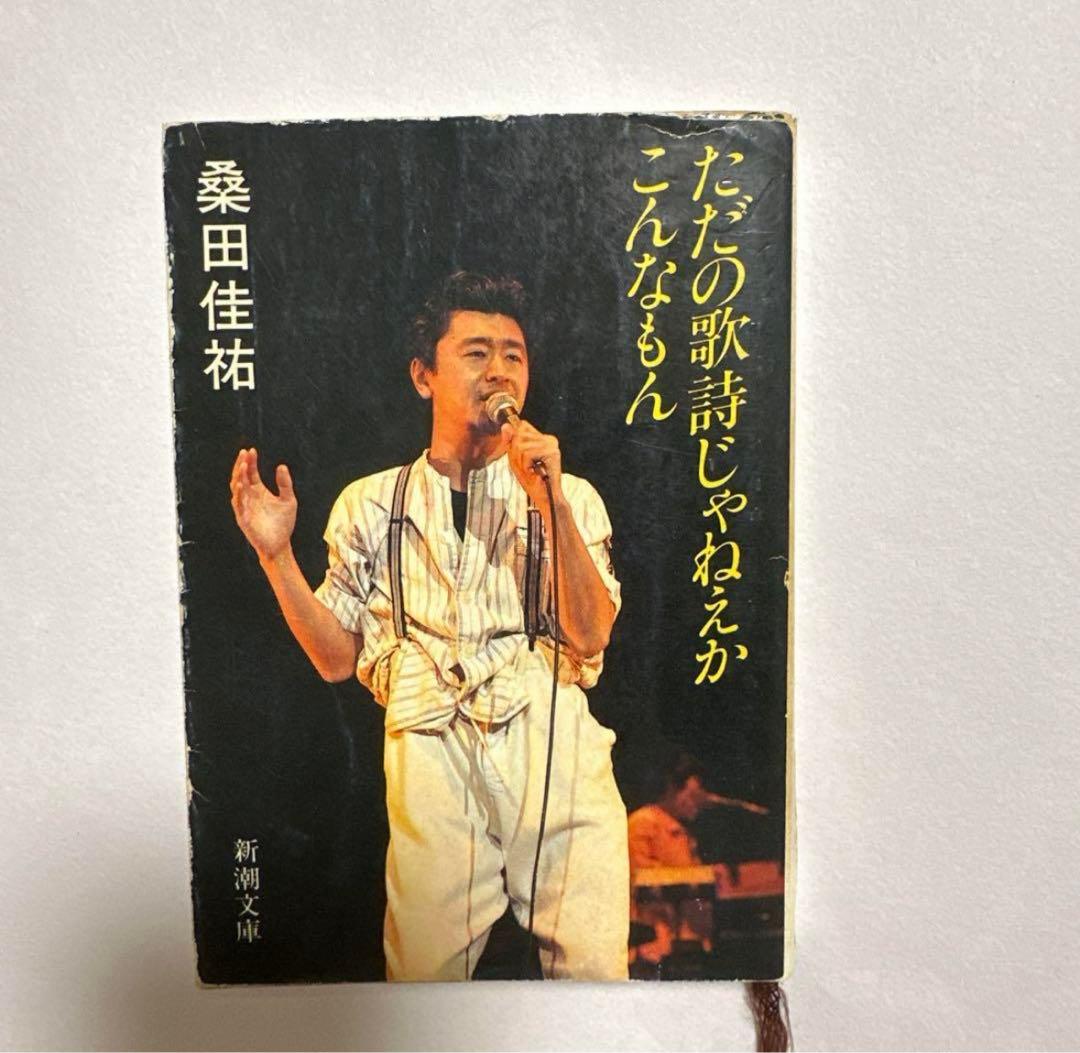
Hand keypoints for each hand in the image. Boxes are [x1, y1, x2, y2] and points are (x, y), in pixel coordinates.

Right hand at [230, 447, 296, 562]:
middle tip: (244, 453)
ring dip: (238, 477)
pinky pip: (238, 504)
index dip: (251, 461)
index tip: (252, 450)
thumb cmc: (283, 523)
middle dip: (242, 465)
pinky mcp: (243, 518)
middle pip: (241, 477)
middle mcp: (249, 497)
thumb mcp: (289, 500)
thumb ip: (285, 484)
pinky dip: (238, 494)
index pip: (251, 473)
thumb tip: (282, 465)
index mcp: (258, 491)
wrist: (280, 544)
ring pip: (237, 489)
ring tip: (243, 466)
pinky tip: (241, 484)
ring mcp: (245, 507)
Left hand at [502, 420, 561, 506]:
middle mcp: (549, 439)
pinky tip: (534, 472)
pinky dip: (526, 465)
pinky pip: (527, 453)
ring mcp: (552, 445)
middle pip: (519, 434)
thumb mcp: (515, 460)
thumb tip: (505, 425)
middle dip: (516, 453)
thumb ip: (510, 442)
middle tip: (526, 467)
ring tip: (530, 470)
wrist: (544, 497)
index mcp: (543, 438)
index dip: (515, 442)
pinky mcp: (552, 452)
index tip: (522, 459)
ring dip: (521, 461)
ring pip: (521, 444)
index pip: (522, 426)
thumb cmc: (532, 481)